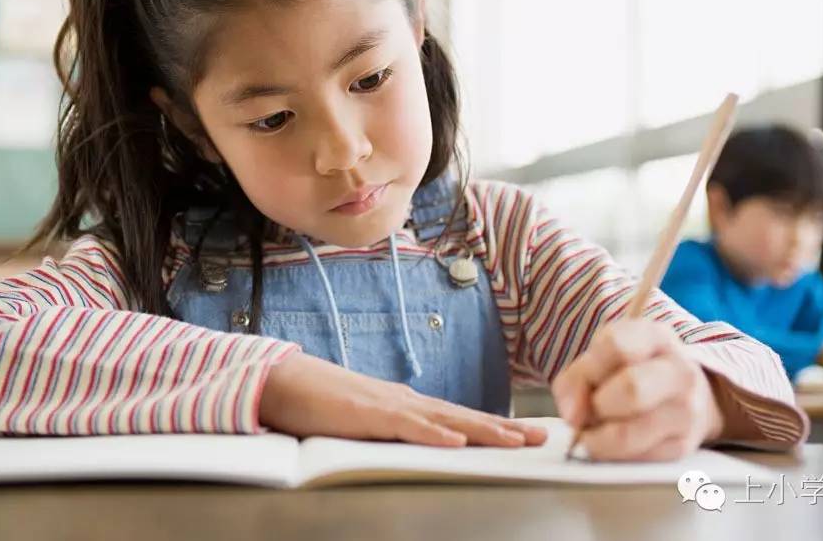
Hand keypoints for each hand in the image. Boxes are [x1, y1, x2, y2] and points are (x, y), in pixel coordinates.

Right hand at [259, 352, 547, 446]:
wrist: (281, 379)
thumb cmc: (318, 401)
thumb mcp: (363, 421)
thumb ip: (391, 429)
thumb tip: (418, 442)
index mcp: (405, 406)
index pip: (457, 419)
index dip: (492, 427)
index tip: (524, 435)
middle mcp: (405, 402)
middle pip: (462, 417)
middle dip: (503, 428)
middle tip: (541, 438)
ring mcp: (387, 406)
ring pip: (443, 420)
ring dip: (482, 431)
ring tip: (515, 441)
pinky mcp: (366, 414)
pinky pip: (405, 427)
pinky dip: (432, 435)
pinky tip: (456, 443)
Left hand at [551, 320, 724, 460]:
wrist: (679, 396)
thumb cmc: (627, 373)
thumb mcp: (599, 360)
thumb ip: (575, 381)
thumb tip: (573, 417)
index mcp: (655, 337)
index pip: (616, 347)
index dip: (588, 371)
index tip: (578, 389)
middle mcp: (679, 370)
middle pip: (632, 389)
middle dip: (597, 406)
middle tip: (588, 413)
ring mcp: (686, 410)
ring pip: (628, 433)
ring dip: (598, 437)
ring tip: (595, 430)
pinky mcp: (682, 446)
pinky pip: (634, 457)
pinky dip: (613, 454)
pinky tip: (614, 442)